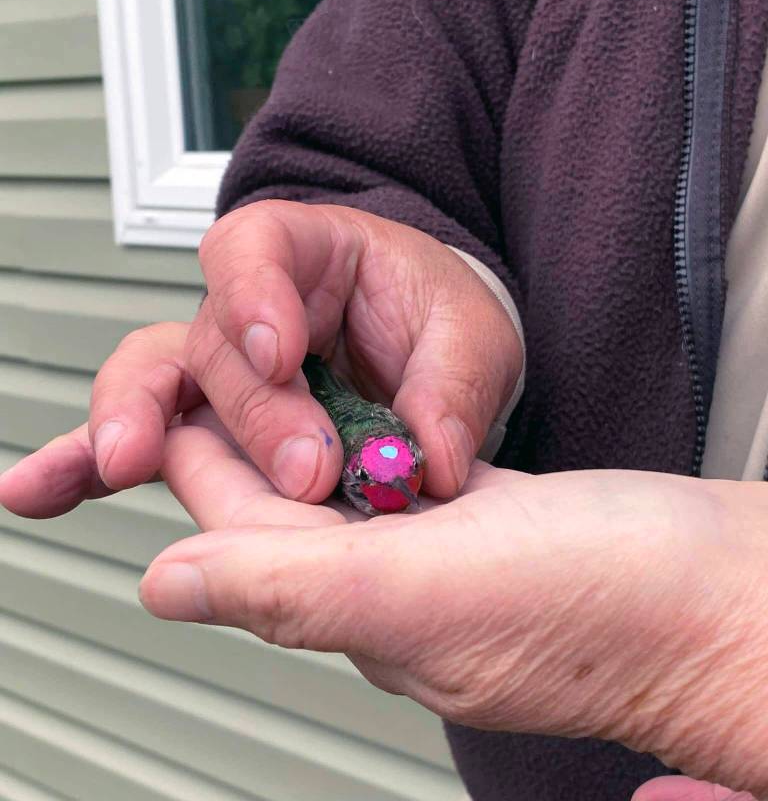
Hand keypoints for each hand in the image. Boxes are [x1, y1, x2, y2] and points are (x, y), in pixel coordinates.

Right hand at [0, 201, 520, 517]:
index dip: (254, 293)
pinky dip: (87, 465)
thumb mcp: (472, 336)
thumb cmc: (437, 317)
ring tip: (118, 462)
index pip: (255, 247)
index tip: (280, 352)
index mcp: (307, 252)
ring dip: (129, 426)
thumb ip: (455, 387)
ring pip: (154, 384)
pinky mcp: (211, 425)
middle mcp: (247, 307)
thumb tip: (430, 458)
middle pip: (213, 339)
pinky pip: (146, 439)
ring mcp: (219, 367)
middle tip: (303, 472)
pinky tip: (40, 492)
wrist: (430, 346)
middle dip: (251, 411)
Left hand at [140, 427, 767, 796]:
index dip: (202, 452)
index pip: (243, 524)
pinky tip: (372, 403)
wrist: (718, 592)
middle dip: (249, 436)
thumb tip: (162, 587)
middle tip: (221, 357)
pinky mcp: (490, 522)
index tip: (166, 387)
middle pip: (288, 504)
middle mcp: (392, 588)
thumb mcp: (426, 589)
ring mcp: (444, 554)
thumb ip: (292, 588)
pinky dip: (382, 435)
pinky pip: (409, 477)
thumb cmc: (602, 603)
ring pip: (347, 487)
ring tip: (281, 366)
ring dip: (311, 430)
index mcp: (359, 607)